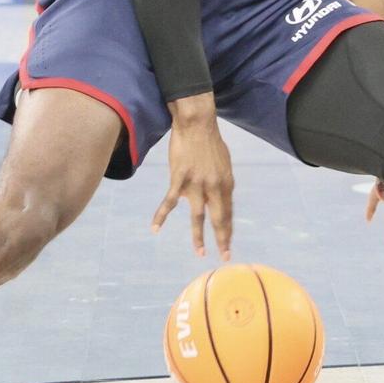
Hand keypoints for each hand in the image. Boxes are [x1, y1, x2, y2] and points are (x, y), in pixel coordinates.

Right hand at [150, 118, 235, 258]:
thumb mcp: (224, 165)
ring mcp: (197, 184)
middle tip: (224, 256)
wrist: (196, 125)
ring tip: (200, 252)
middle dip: (222, 239)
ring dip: (198, 236)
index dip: (228, 230)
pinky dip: (160, 216)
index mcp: (226, 183)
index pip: (228, 212)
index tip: (228, 245)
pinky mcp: (179, 179)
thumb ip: (221, 183)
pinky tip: (155, 228)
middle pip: (219, 218)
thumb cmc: (211, 143)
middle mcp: (214, 187)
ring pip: (198, 216)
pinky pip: (169, 202)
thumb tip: (218, 198)